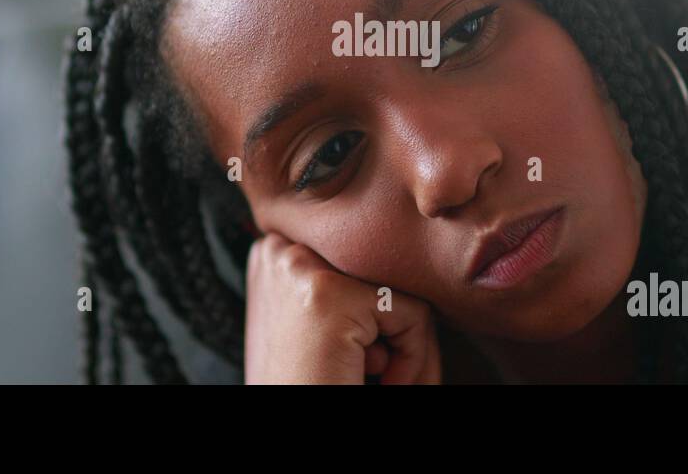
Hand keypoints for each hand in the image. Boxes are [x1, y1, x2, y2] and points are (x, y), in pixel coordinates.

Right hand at [243, 231, 441, 383]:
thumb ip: (348, 287)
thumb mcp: (318, 328)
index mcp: (274, 251)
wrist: (293, 440)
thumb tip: (411, 255)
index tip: (366, 359)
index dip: (377, 316)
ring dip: (406, 348)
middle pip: (382, 269)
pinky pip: (414, 316)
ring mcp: (300, 266)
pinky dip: (414, 361)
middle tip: (382, 376)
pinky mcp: (330, 294)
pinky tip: (376, 384)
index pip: (363, 259)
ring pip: (403, 290)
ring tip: (374, 381)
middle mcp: (278, 247)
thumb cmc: (308, 388)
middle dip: (395, 329)